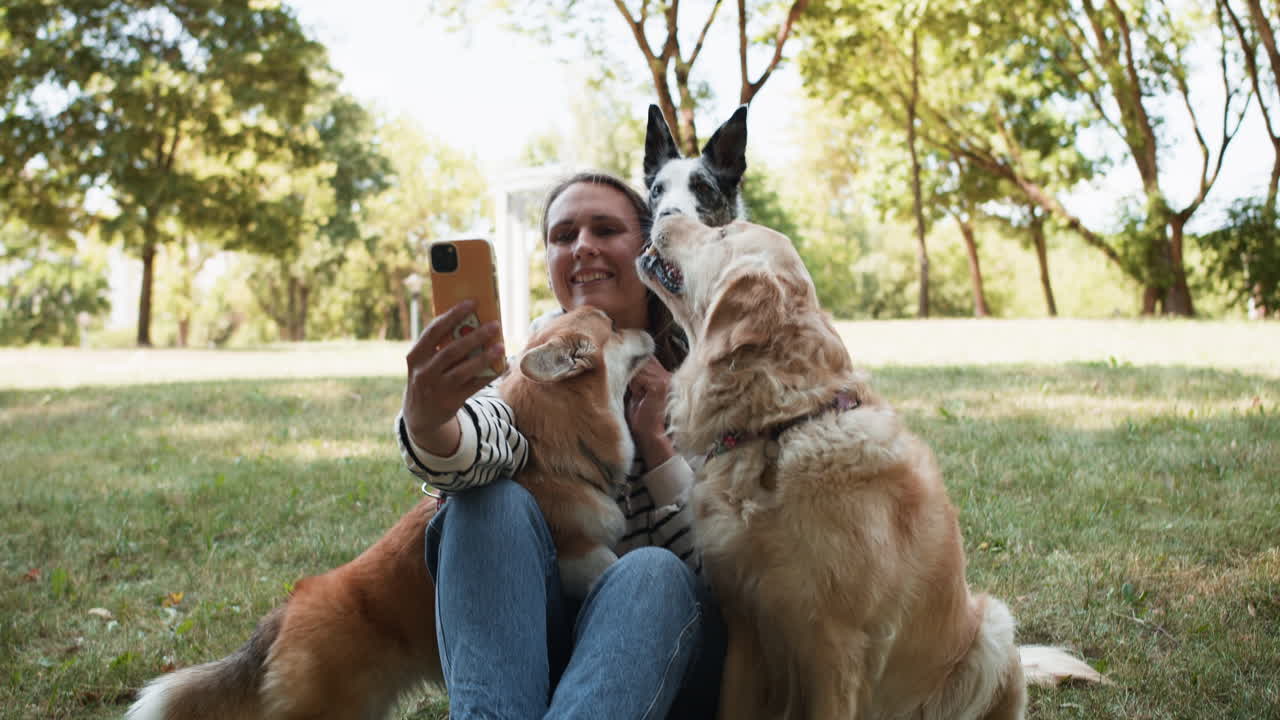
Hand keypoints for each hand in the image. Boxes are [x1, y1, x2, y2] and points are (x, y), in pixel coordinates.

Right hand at [403, 300, 503, 453]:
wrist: (420, 415)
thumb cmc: (428, 377)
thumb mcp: (424, 362)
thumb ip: (439, 346)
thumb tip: (471, 322)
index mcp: (415, 356)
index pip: (434, 331)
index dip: (453, 315)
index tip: (472, 302)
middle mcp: (424, 372)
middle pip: (452, 350)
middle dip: (474, 336)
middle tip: (494, 324)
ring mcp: (437, 389)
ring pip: (464, 370)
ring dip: (484, 357)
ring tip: (500, 346)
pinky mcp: (450, 402)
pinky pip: (473, 386)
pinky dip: (488, 375)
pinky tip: (500, 365)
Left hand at [626, 356, 674, 465]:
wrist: (649, 435)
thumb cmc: (642, 418)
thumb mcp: (639, 393)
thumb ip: (638, 378)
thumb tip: (629, 363)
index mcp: (666, 377)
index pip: (649, 358)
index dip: (637, 365)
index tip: (632, 379)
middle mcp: (669, 376)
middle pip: (644, 360)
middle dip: (634, 374)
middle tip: (638, 392)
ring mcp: (666, 380)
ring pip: (640, 368)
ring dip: (634, 381)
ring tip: (640, 396)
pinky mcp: (660, 385)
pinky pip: (639, 377)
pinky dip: (635, 387)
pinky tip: (641, 397)